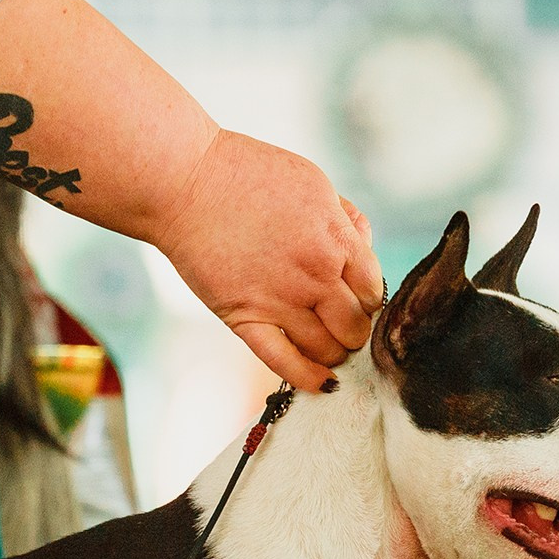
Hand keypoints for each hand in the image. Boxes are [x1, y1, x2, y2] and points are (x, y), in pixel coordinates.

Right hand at [147, 130, 385, 392]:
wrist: (184, 183)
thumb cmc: (245, 175)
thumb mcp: (313, 183)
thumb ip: (344, 219)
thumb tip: (363, 248)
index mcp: (336, 239)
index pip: (374, 290)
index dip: (367, 298)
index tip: (354, 296)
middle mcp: (316, 274)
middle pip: (357, 326)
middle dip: (353, 327)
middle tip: (339, 321)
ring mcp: (281, 300)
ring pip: (329, 351)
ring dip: (333, 352)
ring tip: (324, 342)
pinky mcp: (247, 319)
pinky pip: (287, 363)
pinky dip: (310, 379)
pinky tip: (322, 383)